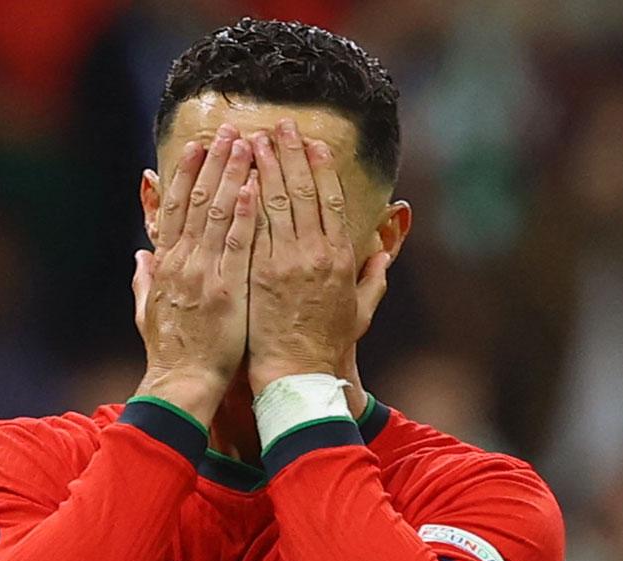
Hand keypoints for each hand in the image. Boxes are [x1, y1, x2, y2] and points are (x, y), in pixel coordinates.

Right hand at [133, 125, 258, 425]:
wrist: (182, 383)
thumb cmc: (171, 351)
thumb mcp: (148, 311)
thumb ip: (144, 280)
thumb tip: (140, 255)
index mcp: (167, 265)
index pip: (176, 208)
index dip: (187, 173)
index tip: (198, 144)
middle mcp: (183, 262)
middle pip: (197, 200)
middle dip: (214, 161)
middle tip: (230, 129)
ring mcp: (204, 273)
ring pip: (218, 213)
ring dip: (233, 175)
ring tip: (246, 143)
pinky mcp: (226, 290)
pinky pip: (237, 244)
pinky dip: (244, 214)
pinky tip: (255, 187)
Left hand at [246, 120, 391, 394]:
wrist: (297, 374)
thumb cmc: (327, 346)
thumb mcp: (359, 311)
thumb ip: (373, 280)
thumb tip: (384, 256)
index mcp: (341, 258)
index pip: (331, 200)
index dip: (320, 168)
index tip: (311, 142)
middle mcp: (316, 253)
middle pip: (303, 191)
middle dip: (291, 153)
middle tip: (279, 125)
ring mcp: (287, 261)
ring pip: (276, 201)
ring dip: (264, 165)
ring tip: (253, 138)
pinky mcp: (260, 272)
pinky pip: (253, 226)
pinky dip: (246, 197)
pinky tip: (238, 175)